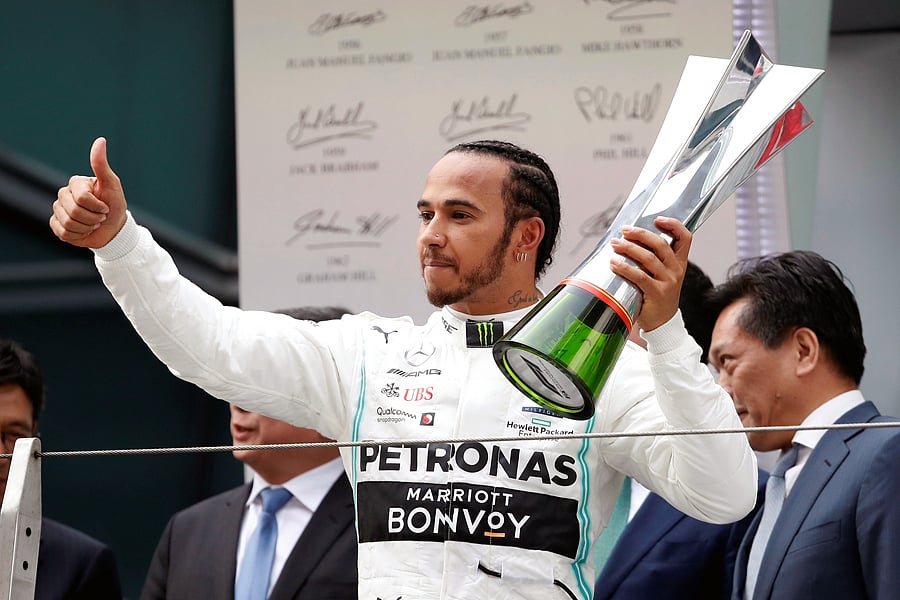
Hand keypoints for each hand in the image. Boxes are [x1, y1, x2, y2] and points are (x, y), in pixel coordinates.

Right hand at [49, 137, 127, 247]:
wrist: (113, 229)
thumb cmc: (114, 205)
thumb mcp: (112, 185)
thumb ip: (101, 165)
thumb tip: (100, 140)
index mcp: (76, 183)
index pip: (82, 198)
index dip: (97, 207)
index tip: (105, 207)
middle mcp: (64, 194)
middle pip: (73, 211)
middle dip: (93, 218)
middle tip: (100, 217)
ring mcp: (58, 210)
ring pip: (68, 223)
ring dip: (87, 227)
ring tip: (93, 223)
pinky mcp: (56, 225)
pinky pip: (63, 232)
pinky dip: (78, 235)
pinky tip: (84, 230)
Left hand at [609, 216, 690, 331]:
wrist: (662, 322)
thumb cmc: (657, 295)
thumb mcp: (660, 274)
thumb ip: (651, 258)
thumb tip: (628, 239)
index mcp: (679, 263)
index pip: (685, 238)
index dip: (673, 225)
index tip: (657, 219)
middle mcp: (676, 270)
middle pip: (661, 244)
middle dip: (640, 234)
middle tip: (624, 230)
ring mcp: (668, 282)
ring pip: (649, 258)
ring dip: (629, 248)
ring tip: (615, 244)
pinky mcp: (657, 293)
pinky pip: (640, 276)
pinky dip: (625, 267)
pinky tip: (614, 263)